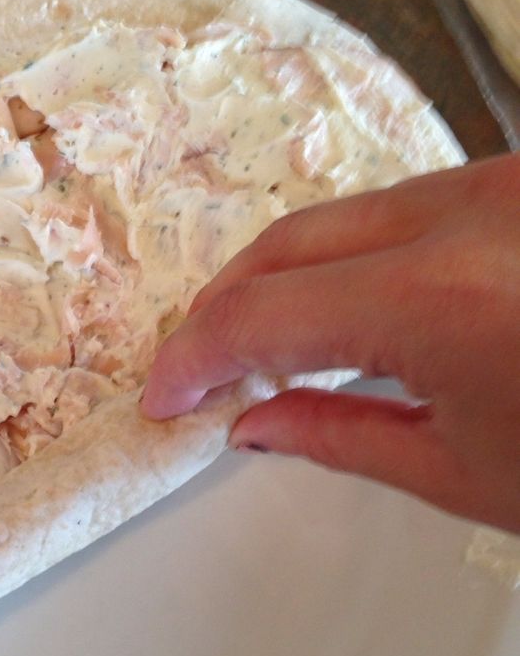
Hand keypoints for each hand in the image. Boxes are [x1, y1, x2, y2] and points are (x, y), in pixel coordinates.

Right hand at [141, 152, 519, 533]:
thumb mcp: (468, 471)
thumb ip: (342, 438)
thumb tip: (254, 423)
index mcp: (441, 296)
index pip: (263, 313)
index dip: (195, 356)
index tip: (168, 398)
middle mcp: (467, 214)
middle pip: (291, 241)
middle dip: (229, 305)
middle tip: (202, 371)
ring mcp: (501, 184)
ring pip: (346, 215)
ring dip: (290, 274)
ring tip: (270, 346)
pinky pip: (408, 206)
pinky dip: (357, 254)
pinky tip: (351, 308)